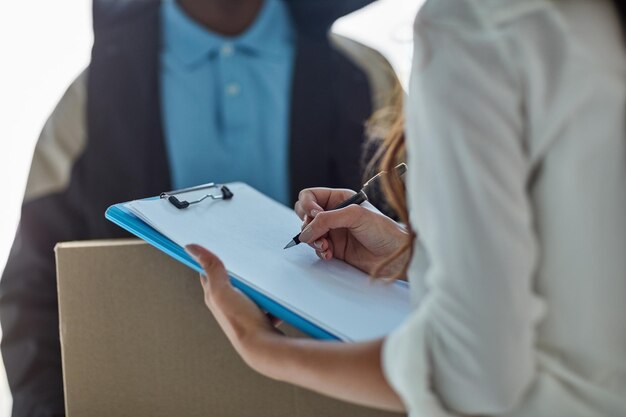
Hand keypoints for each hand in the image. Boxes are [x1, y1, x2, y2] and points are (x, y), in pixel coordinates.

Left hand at [185, 244, 282, 371]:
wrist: (264, 348)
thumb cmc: (242, 322)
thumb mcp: (222, 290)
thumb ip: (211, 268)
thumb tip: (191, 248)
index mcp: (215, 299)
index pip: (208, 275)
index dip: (209, 262)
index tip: (214, 250)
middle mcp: (227, 307)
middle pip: (230, 283)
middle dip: (237, 274)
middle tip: (245, 263)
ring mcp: (244, 314)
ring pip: (249, 294)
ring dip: (256, 289)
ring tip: (263, 284)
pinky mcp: (260, 321)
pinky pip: (266, 306)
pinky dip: (270, 303)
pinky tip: (276, 301)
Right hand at [294, 188, 409, 276]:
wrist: (395, 255)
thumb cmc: (383, 230)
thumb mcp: (355, 216)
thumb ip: (327, 219)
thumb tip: (305, 232)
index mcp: (339, 199)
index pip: (310, 196)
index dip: (307, 205)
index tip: (316, 215)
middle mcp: (334, 214)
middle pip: (304, 214)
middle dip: (307, 225)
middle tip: (318, 234)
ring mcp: (333, 232)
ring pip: (308, 233)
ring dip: (312, 240)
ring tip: (325, 247)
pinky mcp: (335, 248)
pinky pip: (316, 248)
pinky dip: (319, 251)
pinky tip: (329, 254)